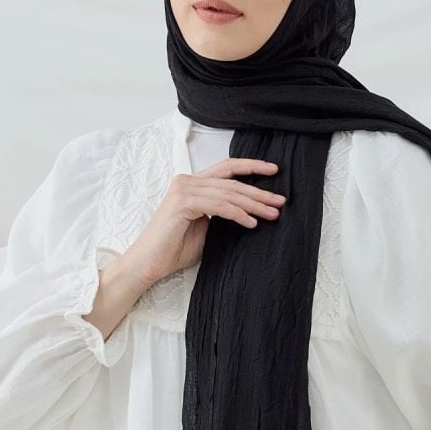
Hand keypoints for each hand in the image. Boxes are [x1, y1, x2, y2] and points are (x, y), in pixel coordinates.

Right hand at [126, 156, 286, 286]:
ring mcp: (184, 190)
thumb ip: (222, 214)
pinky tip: (252, 223)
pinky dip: (238, 214)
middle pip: (232, 181)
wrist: (149, 263)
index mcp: (192, 184)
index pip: (226, 168)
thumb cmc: (174, 249)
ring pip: (228, 193)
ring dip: (254, 204)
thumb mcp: (206, 228)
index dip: (251, 166)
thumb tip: (250, 212)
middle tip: (281, 201)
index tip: (274, 170)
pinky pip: (219, 206)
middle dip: (259, 191)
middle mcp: (187, 181)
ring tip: (273, 214)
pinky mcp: (182, 203)